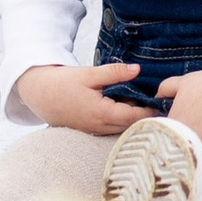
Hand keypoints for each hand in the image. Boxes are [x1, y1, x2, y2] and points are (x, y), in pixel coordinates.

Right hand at [16, 60, 154, 136]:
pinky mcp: (91, 129)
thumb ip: (114, 73)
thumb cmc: (62, 83)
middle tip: (157, 99)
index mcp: (101, 114)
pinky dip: (121, 118)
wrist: (39, 94)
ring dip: (132, 116)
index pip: (135, 117)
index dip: (150, 110)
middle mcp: (100, 127)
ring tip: (141, 100)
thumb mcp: (89, 74)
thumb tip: (137, 70)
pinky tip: (124, 104)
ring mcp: (95, 131)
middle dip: (144, 114)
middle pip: (131, 125)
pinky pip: (112, 127)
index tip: (162, 100)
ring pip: (122, 127)